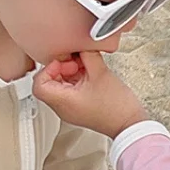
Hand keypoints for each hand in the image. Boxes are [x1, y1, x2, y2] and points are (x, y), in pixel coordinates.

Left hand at [33, 52, 149, 138]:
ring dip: (69, 73)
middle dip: (61, 68)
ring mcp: (71, 110)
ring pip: (59, 87)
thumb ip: (88, 55)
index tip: (64, 61)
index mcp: (63, 102)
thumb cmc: (117, 108)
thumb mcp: (101, 73)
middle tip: (76, 62)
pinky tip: (90, 75)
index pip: (39, 83)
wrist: (130, 124)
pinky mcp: (79, 109)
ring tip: (85, 67)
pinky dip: (76, 81)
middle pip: (48, 84)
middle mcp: (63, 108)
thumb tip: (82, 45)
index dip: (49, 68)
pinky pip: (70, 92)